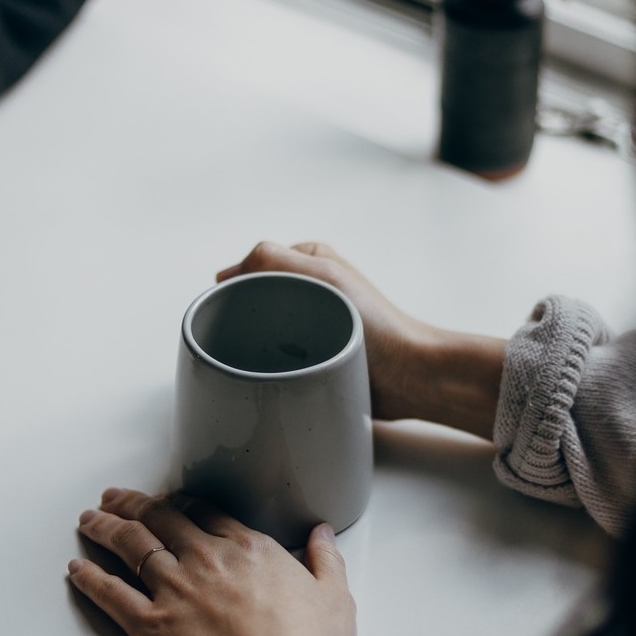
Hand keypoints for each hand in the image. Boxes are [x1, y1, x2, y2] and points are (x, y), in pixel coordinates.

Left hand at [68, 487, 355, 635]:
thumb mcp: (335, 599)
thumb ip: (326, 561)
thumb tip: (323, 534)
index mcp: (248, 549)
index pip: (204, 512)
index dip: (179, 502)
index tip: (166, 499)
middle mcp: (205, 559)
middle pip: (159, 519)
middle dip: (132, 503)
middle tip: (113, 496)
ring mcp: (174, 588)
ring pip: (130, 545)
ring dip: (105, 528)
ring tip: (88, 518)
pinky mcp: (150, 624)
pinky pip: (110, 594)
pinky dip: (90, 578)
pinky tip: (75, 568)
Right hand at [219, 242, 505, 440]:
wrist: (409, 376)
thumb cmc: (376, 325)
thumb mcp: (323, 276)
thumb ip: (274, 259)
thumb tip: (225, 275)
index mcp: (309, 261)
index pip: (252, 267)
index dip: (235, 288)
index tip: (229, 312)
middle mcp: (309, 289)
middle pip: (253, 300)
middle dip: (242, 319)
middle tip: (241, 341)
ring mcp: (310, 323)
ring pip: (261, 331)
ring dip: (254, 346)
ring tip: (257, 360)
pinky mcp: (313, 356)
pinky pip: (276, 358)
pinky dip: (268, 365)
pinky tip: (268, 375)